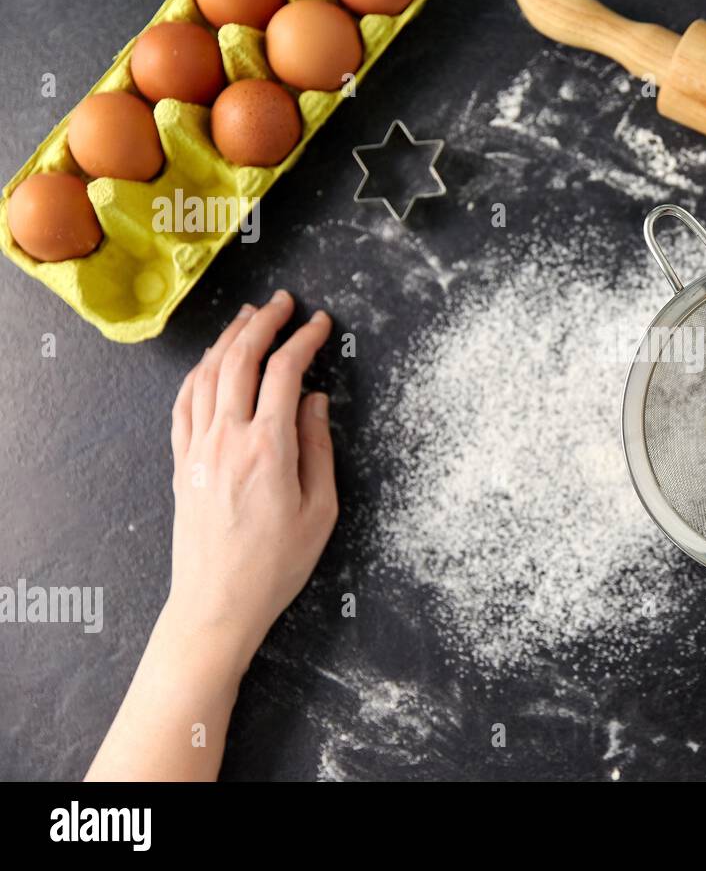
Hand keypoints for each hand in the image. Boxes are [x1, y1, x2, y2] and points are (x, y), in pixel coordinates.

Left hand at [87, 291, 336, 780]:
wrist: (217, 603)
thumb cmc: (276, 565)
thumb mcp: (320, 510)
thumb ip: (318, 447)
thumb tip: (314, 400)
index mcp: (268, 449)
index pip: (284, 373)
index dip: (304, 340)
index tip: (321, 323)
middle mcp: (227, 439)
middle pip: (240, 360)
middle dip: (263, 323)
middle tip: (283, 303)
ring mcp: (198, 448)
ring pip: (207, 374)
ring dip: (228, 339)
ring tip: (248, 318)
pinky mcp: (182, 462)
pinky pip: (184, 402)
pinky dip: (199, 372)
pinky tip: (211, 362)